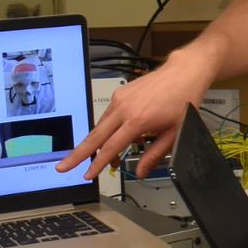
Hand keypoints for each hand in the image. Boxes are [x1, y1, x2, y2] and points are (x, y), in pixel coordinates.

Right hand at [57, 48, 215, 180]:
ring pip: (101, 127)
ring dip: (99, 144)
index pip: (111, 147)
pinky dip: (110, 130)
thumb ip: (155, 155)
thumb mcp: (175, 133)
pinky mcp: (120, 93)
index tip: (88, 175)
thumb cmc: (183, 100)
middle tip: (63, 167)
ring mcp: (120, 99)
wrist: (184, 72)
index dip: (97, 164)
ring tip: (109, 158)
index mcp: (137, 120)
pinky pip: (108, 116)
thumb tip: (140, 172)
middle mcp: (124, 108)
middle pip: (95, 136)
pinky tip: (123, 136)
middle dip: (78, 154)